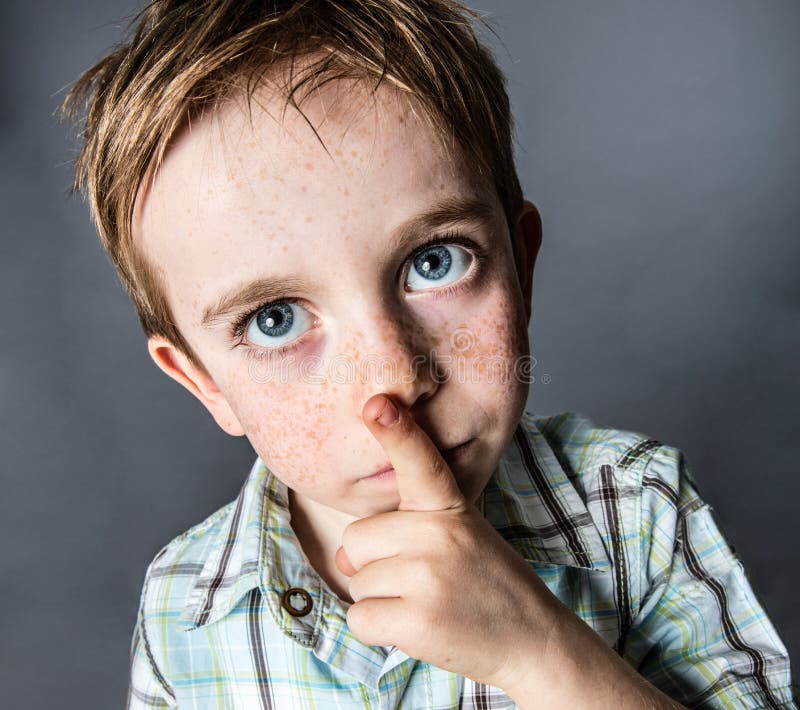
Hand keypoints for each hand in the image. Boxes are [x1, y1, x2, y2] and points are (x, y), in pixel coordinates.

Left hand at [334, 393, 563, 690]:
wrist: (533, 640)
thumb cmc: (487, 584)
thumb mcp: (461, 532)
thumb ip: (407, 527)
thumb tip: (344, 554)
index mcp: (449, 507)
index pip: (419, 461)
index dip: (397, 431)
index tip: (378, 403)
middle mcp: (438, 533)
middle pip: (357, 539)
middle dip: (374, 565)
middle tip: (421, 581)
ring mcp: (428, 575)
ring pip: (356, 581)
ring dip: (380, 600)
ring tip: (426, 603)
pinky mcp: (418, 619)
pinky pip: (360, 617)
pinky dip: (379, 629)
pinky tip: (417, 628)